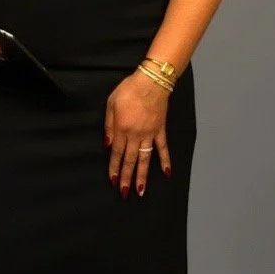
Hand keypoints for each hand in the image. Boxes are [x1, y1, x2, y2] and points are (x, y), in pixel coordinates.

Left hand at [104, 70, 171, 196]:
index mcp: (122, 128)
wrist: (151, 81)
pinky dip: (165, 161)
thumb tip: (107, 145)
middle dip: (127, 177)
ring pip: (146, 159)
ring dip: (143, 175)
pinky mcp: (160, 130)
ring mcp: (150, 134)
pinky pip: (163, 148)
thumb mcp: (111, 104)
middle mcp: (136, 135)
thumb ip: (109, 126)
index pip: (117, 153)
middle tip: (124, 192)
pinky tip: (166, 173)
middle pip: (130, 160)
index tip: (113, 181)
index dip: (114, 168)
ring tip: (141, 190)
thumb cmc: (128, 90)